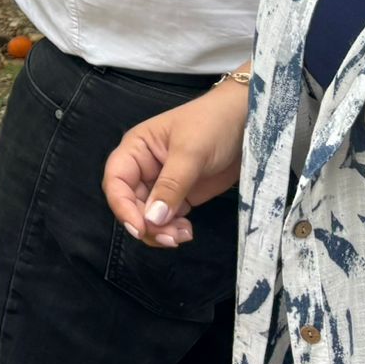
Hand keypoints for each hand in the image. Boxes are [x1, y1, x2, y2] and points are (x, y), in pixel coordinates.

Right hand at [101, 80, 248, 248]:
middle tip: (171, 238)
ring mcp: (161, 183)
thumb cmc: (213, 125)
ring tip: (183, 235)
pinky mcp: (180, 195)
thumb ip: (171, 186)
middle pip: (130, 203)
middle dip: (146, 224)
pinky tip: (187, 231)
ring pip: (147, 215)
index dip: (122, 206)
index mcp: (136, 149)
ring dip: (160, 230)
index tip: (140, 228)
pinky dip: (172, 229)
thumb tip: (151, 219)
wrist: (247, 124)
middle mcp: (143, 168)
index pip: (116, 181)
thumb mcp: (190, 152)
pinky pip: (166, 218)